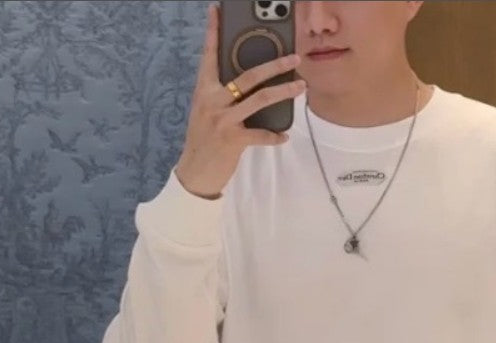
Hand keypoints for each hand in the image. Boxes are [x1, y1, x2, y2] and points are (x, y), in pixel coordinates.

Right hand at [174, 3, 304, 199]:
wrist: (194, 173)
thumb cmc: (202, 140)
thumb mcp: (206, 112)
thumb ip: (220, 95)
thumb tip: (244, 83)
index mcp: (204, 90)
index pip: (209, 55)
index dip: (213, 32)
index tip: (217, 10)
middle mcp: (213, 101)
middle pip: (249, 76)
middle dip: (275, 64)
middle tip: (294, 57)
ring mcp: (223, 120)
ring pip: (260, 99)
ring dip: (284, 91)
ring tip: (301, 86)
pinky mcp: (233, 140)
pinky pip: (260, 135)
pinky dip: (274, 136)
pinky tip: (284, 136)